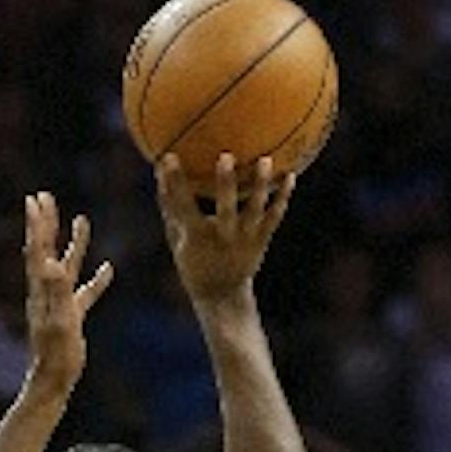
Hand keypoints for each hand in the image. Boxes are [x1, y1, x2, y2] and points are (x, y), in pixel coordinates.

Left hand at [23, 192, 113, 398]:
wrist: (54, 379)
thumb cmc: (55, 353)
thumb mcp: (59, 320)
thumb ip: (57, 291)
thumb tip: (52, 263)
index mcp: (42, 288)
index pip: (39, 248)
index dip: (38, 223)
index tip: (37, 198)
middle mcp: (47, 290)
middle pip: (47, 249)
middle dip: (47, 223)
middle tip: (46, 197)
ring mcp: (59, 302)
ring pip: (67, 265)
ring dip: (74, 243)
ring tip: (82, 219)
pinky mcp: (72, 315)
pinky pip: (86, 292)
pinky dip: (96, 279)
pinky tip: (108, 269)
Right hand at [157, 153, 294, 301]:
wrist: (221, 295)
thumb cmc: (193, 260)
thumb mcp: (176, 237)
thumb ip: (169, 205)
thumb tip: (159, 170)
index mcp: (198, 236)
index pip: (183, 205)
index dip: (175, 182)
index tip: (168, 157)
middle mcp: (223, 237)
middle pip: (226, 208)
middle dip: (226, 184)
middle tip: (226, 156)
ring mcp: (245, 239)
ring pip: (256, 210)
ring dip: (261, 185)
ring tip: (266, 159)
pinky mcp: (261, 240)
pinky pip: (274, 217)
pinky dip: (283, 197)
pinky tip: (291, 175)